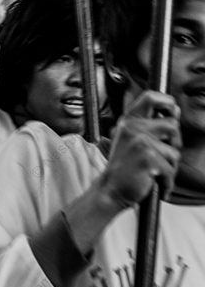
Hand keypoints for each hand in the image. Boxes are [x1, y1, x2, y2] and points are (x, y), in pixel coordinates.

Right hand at [99, 91, 180, 209]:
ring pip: (175, 151)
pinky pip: (171, 168)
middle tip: (161, 154)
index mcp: (128, 121)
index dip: (167, 102)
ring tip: (154, 170)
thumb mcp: (132, 139)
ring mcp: (140, 142)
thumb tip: (174, 111)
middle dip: (174, 143)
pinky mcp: (148, 158)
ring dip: (170, 166)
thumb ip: (151, 125)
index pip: (151, 97)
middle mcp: (132, 128)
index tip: (170, 113)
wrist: (111, 189)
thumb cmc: (124, 166)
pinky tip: (153, 180)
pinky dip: (166, 180)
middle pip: (173, 125)